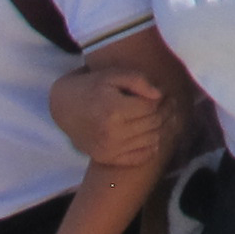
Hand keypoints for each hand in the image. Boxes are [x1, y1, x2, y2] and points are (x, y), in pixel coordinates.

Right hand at [55, 65, 169, 170]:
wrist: (64, 108)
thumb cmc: (91, 87)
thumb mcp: (112, 75)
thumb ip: (138, 80)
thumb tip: (159, 95)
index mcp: (113, 110)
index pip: (151, 107)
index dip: (163, 99)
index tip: (166, 94)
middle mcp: (111, 133)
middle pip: (153, 124)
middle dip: (166, 112)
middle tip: (170, 104)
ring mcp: (108, 149)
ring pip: (151, 141)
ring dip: (162, 128)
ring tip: (163, 117)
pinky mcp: (107, 159)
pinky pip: (140, 157)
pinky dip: (151, 147)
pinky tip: (151, 134)